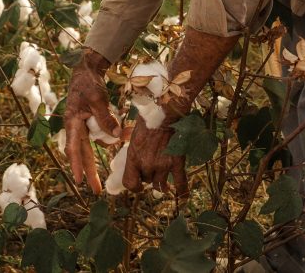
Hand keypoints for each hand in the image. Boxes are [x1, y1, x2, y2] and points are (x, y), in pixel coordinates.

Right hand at [65, 48, 120, 193]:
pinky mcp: (91, 120)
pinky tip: (125, 132)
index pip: (73, 148)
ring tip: (127, 137)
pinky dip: (112, 134)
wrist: (87, 69)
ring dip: (109, 146)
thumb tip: (116, 137)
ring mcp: (83, 124)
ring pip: (95, 143)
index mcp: (72, 122)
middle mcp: (76, 126)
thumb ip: (105, 117)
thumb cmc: (88, 82)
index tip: (79, 181)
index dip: (77, 165)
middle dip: (90, 171)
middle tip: (96, 190)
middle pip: (83, 153)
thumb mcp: (97, 98)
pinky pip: (102, 132)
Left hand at [121, 28, 239, 195]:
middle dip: (149, 177)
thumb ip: (129, 141)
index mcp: (133, 156)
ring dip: (162, 183)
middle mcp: (147, 164)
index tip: (139, 184)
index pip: (130, 184)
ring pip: (161, 186)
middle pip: (147, 183)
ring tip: (165, 181)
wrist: (167, 108)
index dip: (134, 186)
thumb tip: (122, 139)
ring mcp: (163, 164)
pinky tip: (183, 197)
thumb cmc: (149, 116)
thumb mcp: (134, 130)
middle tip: (153, 170)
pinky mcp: (177, 162)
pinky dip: (182, 193)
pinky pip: (181, 184)